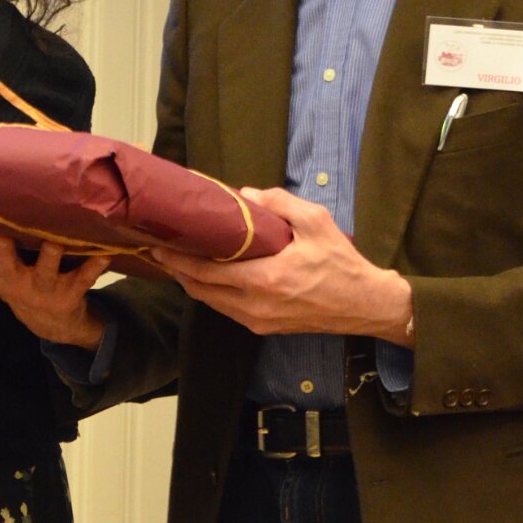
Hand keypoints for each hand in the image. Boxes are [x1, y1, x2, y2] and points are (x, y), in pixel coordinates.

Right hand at [0, 224, 110, 346]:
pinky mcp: (69, 293)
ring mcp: (41, 288)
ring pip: (46, 266)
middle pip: (4, 261)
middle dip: (2, 244)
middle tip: (1, 226)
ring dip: (51, 251)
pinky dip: (95, 265)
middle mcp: (12, 279)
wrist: (49, 322)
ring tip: (57, 236)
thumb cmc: (13, 279)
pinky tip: (105, 253)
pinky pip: (84, 277)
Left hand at [153, 186, 413, 342]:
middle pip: (199, 290)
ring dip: (193, 283)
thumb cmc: (341, 263)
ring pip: (211, 303)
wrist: (364, 305)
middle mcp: (254, 305)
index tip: (158, 245)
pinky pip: (227, 310)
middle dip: (177, 271)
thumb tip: (245, 194)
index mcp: (264, 280)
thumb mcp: (316, 222)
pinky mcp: (264, 328)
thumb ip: (279, 204)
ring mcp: (257, 320)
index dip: (177, 260)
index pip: (205, 272)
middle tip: (163, 250)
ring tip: (181, 261)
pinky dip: (212, 293)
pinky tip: (209, 277)